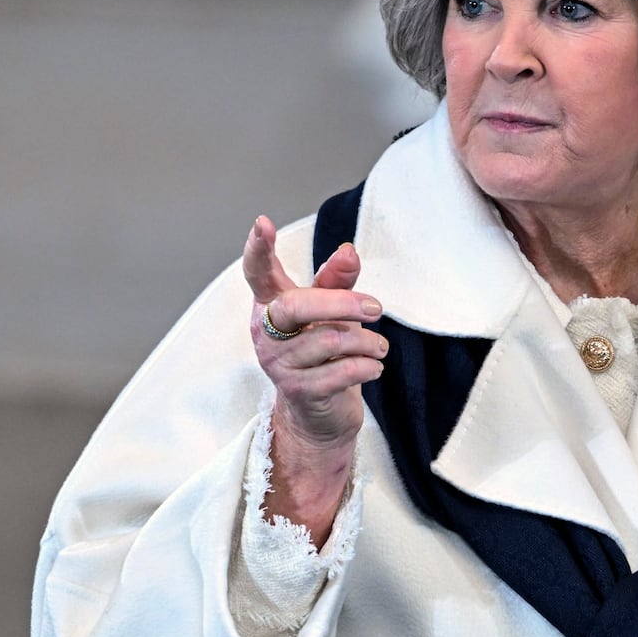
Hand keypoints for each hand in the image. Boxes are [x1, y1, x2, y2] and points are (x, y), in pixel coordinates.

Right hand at [243, 215, 386, 538]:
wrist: (319, 413)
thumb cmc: (325, 351)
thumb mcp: (331, 311)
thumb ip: (337, 281)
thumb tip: (349, 250)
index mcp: (271, 305)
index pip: (258, 274)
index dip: (258, 249)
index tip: (262, 223)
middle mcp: (266, 332)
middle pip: (297, 305)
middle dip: (343, 303)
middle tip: (377, 308)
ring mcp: (278, 363)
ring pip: (330, 340)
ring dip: (368, 343)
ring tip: (379, 348)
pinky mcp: (299, 391)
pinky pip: (342, 371)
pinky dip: (368, 367)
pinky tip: (373, 368)